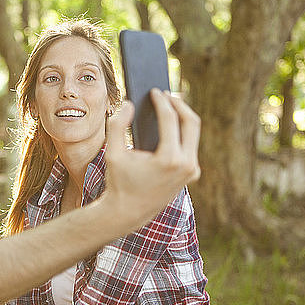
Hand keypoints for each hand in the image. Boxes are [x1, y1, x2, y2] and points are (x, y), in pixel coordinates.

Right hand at [103, 89, 200, 229]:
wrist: (128, 213)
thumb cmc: (118, 182)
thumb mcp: (112, 153)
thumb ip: (117, 125)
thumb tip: (129, 103)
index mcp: (169, 159)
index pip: (171, 120)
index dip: (162, 101)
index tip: (154, 91)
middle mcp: (186, 165)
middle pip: (191, 122)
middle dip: (178, 104)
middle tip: (165, 93)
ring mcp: (192, 170)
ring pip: (193, 133)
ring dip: (181, 116)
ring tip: (168, 103)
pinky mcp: (191, 173)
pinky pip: (190, 145)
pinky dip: (181, 131)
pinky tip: (170, 121)